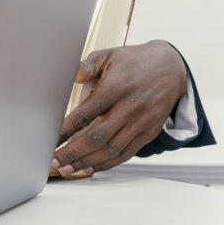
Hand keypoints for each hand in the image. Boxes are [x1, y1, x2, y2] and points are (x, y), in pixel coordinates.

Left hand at [52, 40, 186, 177]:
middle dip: (73, 152)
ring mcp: (140, 124)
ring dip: (87, 162)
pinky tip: (91, 167)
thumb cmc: (136, 62)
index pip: (86, 114)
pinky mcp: (148, 133)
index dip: (66, 129)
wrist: (171, 69)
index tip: (52, 139)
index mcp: (116, 89)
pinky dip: (107, 164)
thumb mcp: (110, 55)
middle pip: (98, 137)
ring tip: (68, 169)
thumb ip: (88, 65)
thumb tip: (73, 75)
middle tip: (55, 160)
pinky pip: (126, 154)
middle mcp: (129, 109)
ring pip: (112, 150)